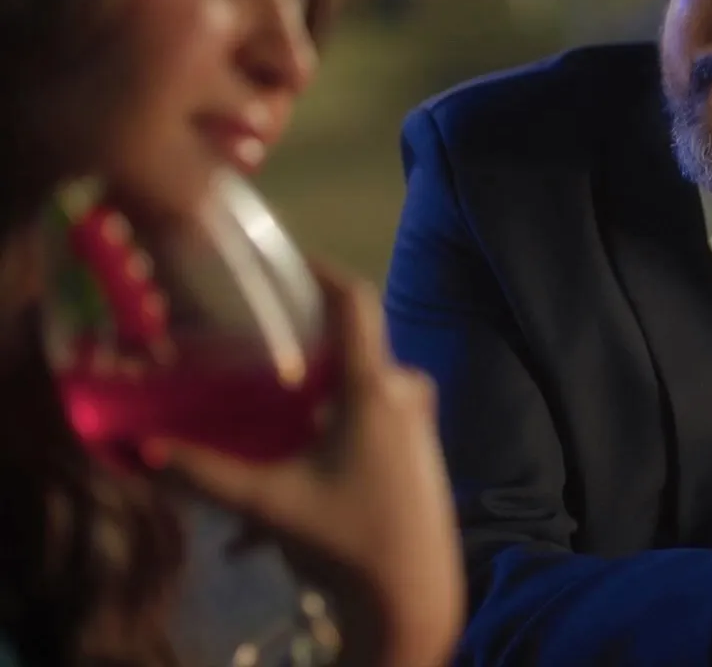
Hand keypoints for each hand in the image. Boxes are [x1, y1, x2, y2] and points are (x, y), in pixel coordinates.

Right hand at [144, 265, 463, 666]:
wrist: (413, 597)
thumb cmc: (347, 541)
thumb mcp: (268, 504)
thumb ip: (205, 474)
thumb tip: (148, 449)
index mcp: (375, 388)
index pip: (355, 301)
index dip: (319, 269)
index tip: (280, 260)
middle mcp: (404, 392)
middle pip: (349, 342)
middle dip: (299, 340)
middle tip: (249, 339)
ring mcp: (417, 420)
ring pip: (358, 380)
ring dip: (312, 389)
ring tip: (263, 401)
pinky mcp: (418, 446)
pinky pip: (371, 412)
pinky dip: (332, 420)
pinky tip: (295, 452)